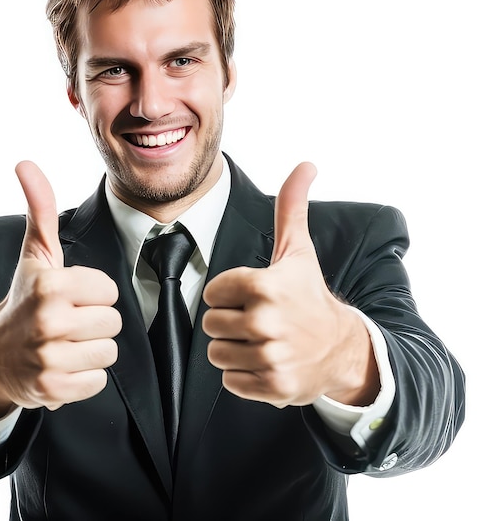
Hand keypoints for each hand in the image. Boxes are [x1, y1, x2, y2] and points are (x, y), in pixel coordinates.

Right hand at [0, 161, 120, 418]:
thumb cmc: (24, 297)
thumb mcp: (35, 254)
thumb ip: (40, 208)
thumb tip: (25, 163)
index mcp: (50, 286)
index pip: (108, 291)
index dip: (93, 293)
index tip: (70, 296)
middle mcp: (48, 322)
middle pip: (113, 322)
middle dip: (95, 322)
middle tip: (67, 321)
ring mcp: (49, 359)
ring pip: (108, 352)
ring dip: (91, 349)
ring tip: (65, 342)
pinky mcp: (53, 390)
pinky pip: (98, 381)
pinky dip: (84, 376)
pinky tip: (62, 364)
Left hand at [202, 163, 378, 408]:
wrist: (342, 348)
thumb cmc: (310, 295)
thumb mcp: (298, 251)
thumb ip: (291, 207)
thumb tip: (305, 165)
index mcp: (266, 286)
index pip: (214, 292)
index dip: (228, 293)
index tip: (251, 295)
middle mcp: (267, 322)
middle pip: (211, 324)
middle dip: (228, 322)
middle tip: (255, 320)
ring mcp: (270, 357)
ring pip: (217, 354)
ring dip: (233, 349)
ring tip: (259, 341)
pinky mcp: (272, 387)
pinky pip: (230, 381)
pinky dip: (243, 375)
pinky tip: (265, 361)